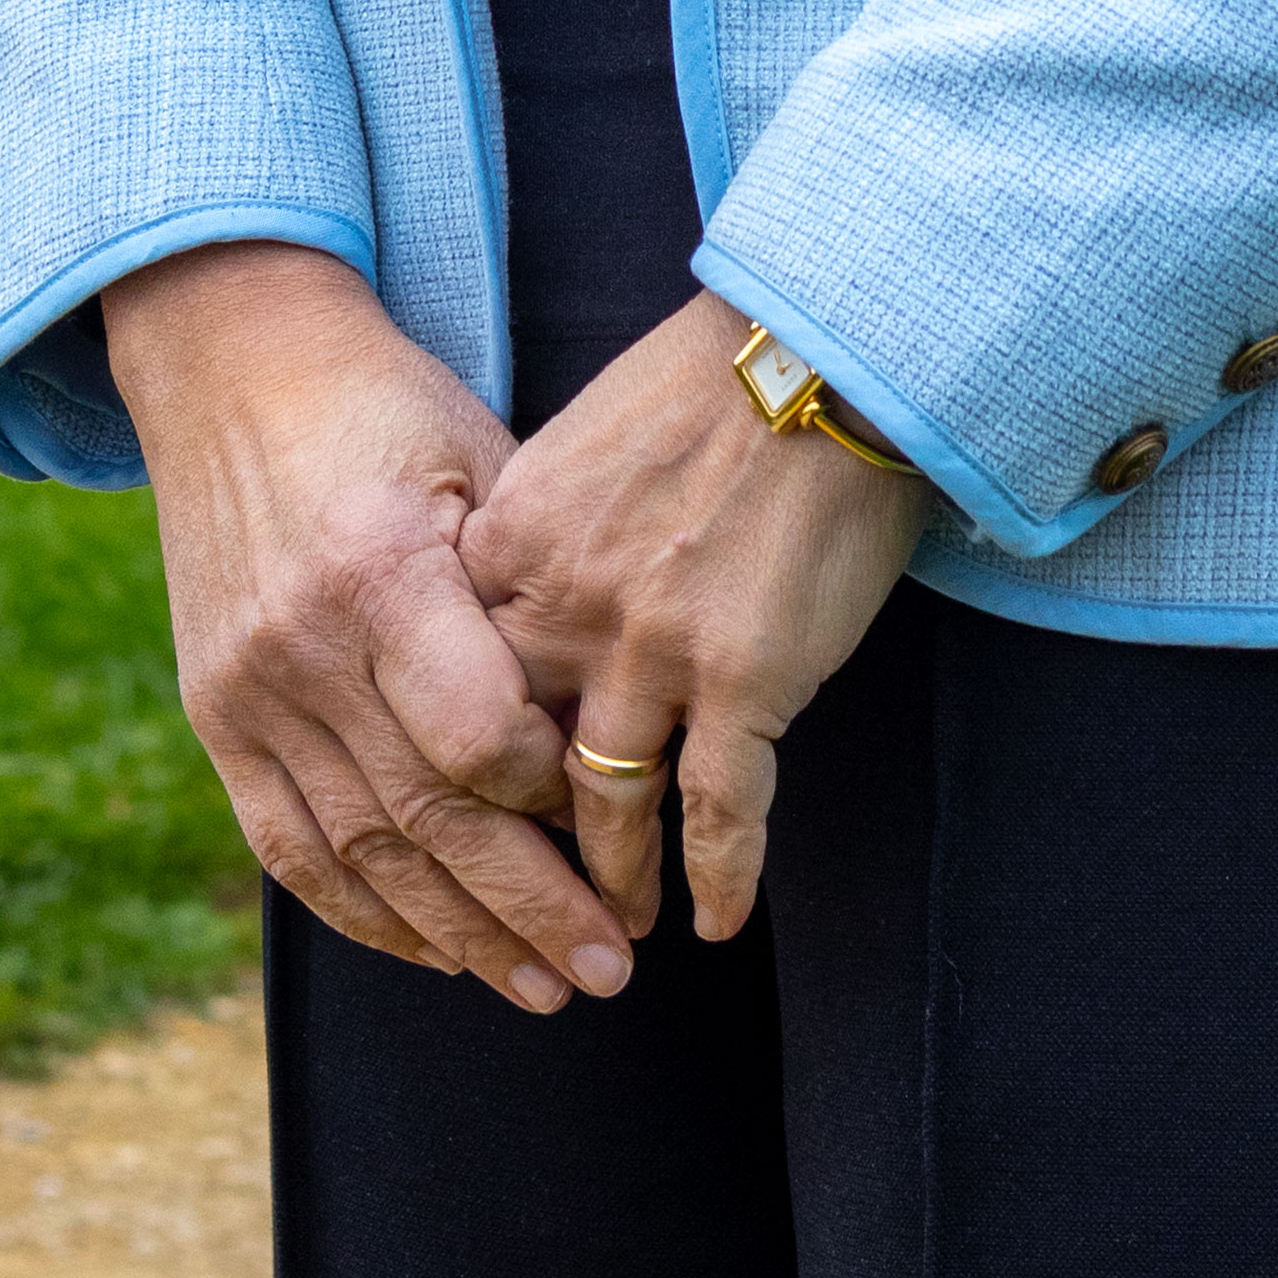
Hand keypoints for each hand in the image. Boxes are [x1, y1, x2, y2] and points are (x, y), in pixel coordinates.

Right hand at [100, 241, 637, 1013]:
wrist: (233, 365)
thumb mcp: (480, 456)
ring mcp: (246, 690)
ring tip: (542, 990)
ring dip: (457, 936)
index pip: (477, 733)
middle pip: (426, 815)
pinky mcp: (214, 717)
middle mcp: (300, 643)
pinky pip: (289, 848)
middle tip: (610, 971)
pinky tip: (436, 955)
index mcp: (379, 567)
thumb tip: (599, 730)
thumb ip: (528, 593)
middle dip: (527, 907)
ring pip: (360, 852)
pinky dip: (363, 914)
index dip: (555, 792)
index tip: (621, 817)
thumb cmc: (389, 406)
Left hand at [459, 292, 929, 947]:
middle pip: (515, 760)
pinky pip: (723, 809)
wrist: (819, 350)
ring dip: (614, 880)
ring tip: (619, 927)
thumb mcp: (581, 444)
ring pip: (609, 803)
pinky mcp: (746, 680)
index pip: (458, 678)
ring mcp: (654, 651)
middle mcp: (566, 607)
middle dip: (519, 847)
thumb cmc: (707, 380)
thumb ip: (537, 533)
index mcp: (511, 542)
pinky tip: (717, 922)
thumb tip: (512, 598)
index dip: (465, 751)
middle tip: (527, 904)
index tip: (474, 800)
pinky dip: (720, 876)